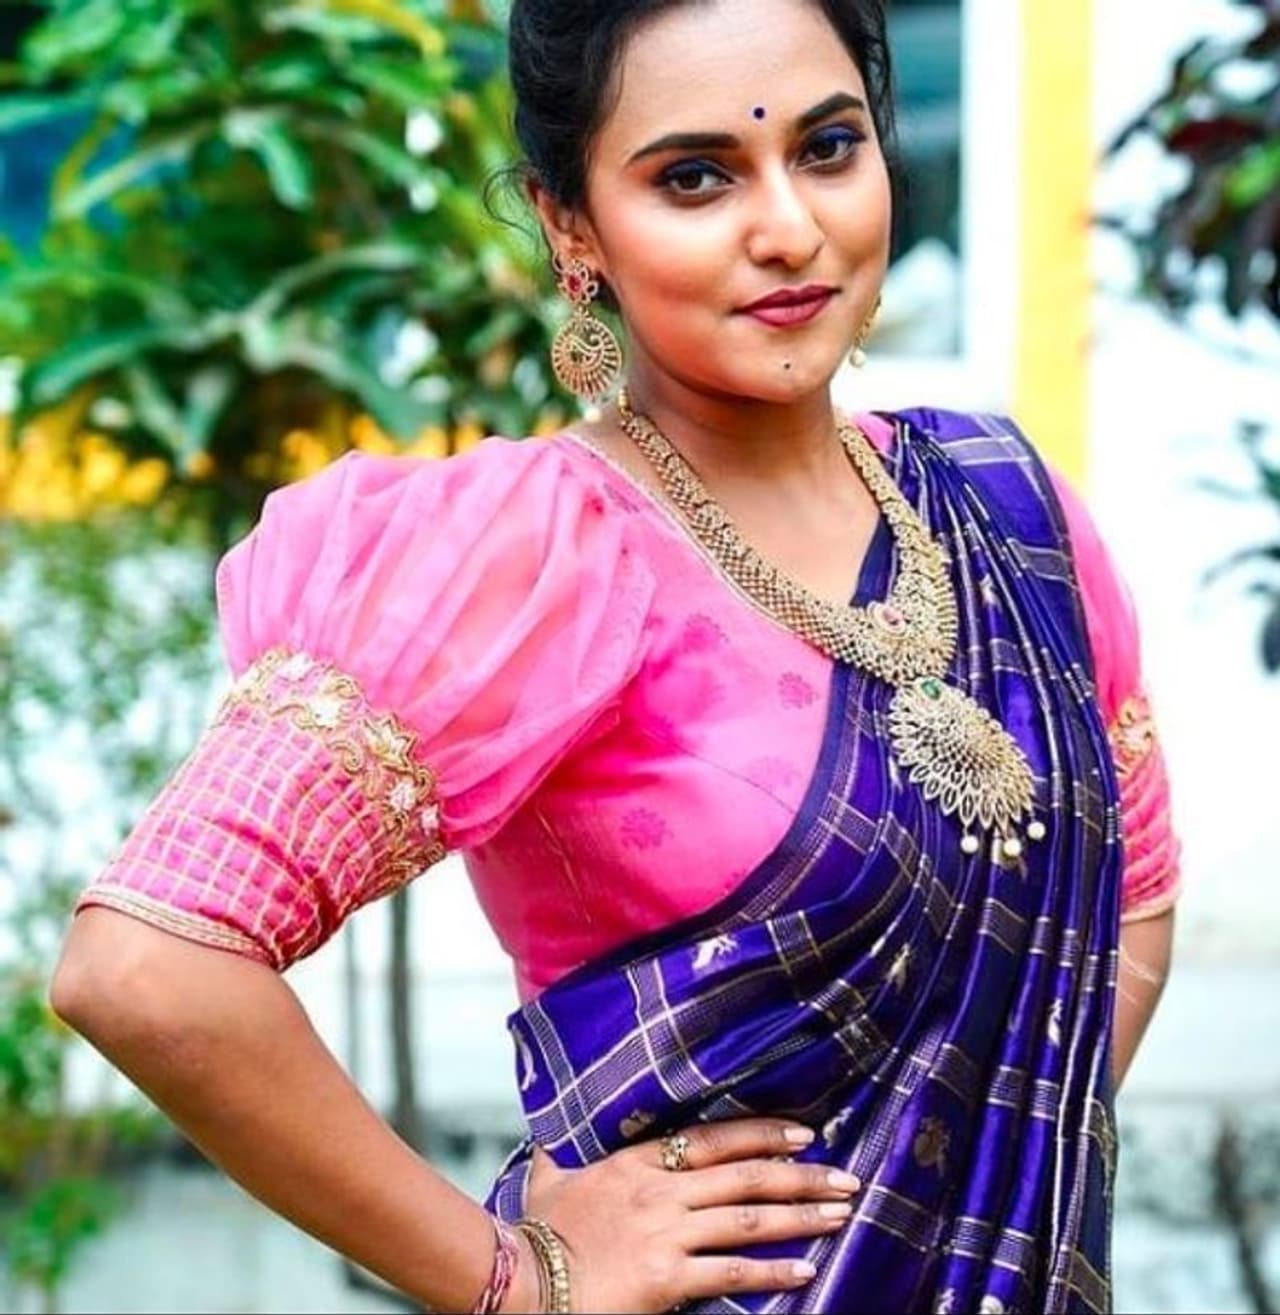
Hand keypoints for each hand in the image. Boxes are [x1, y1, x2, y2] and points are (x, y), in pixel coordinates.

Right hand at [507, 1119, 860, 1313]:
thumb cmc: (534, 1234)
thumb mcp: (548, 1179)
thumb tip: (545, 1141)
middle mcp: (660, 1190)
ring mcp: (666, 1232)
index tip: (801, 1133)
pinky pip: (730, 1271)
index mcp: (637, 1163)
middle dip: (801, 1175)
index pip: (712, 1139)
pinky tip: (806, 1271)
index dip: (761, 1134)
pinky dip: (772, 1271)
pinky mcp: (666, 1277)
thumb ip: (556, 1157)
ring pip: (748, 1218)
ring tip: (841, 1214)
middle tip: (846, 1176)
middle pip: (745, 1175)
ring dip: (801, 1216)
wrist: (521, 1280)